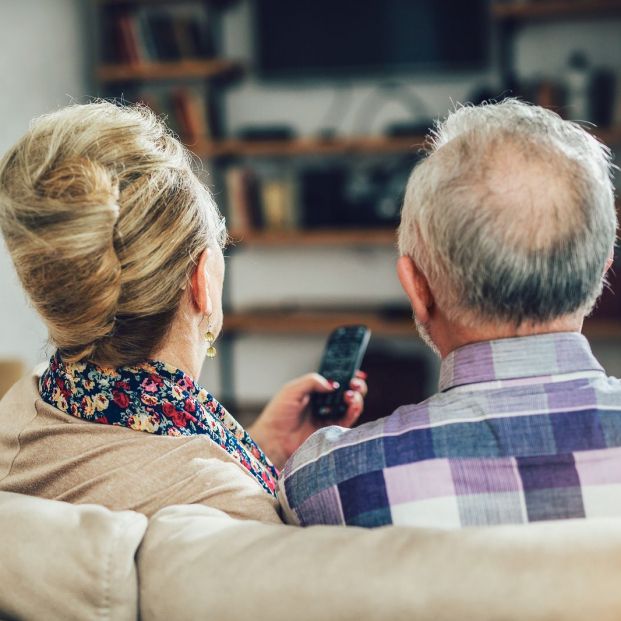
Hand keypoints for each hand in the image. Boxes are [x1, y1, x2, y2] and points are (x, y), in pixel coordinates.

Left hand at [247, 371, 367, 469]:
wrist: (274, 438)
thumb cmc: (278, 414)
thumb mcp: (293, 390)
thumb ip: (312, 381)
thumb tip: (333, 383)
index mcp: (315, 390)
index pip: (336, 379)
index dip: (347, 374)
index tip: (355, 370)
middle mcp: (324, 402)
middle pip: (347, 391)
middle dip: (355, 385)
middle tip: (355, 382)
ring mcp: (329, 416)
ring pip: (351, 404)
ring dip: (356, 397)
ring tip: (350, 394)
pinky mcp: (332, 429)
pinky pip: (348, 419)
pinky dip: (354, 411)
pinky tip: (352, 404)